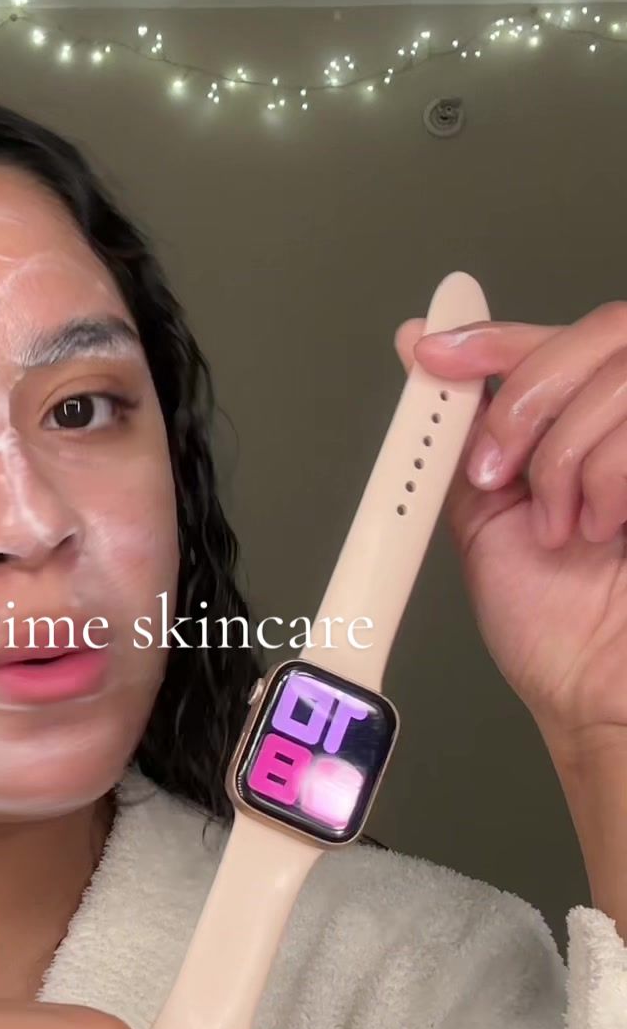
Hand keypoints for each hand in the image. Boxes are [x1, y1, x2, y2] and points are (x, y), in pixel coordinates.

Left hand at [395, 300, 626, 752]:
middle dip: (526, 401)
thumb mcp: (485, 513)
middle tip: (499, 472)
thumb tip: (421, 353)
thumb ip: (462, 432)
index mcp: (588, 425)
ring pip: (618, 379)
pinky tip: (601, 529)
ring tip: (560, 526)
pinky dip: (604, 480)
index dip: (493, 335)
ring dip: (564, 460)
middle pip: (600, 332)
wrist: (596, 695)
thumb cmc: (556, 629)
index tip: (434, 355)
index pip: (555, 337)